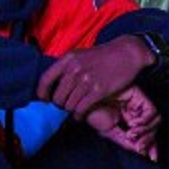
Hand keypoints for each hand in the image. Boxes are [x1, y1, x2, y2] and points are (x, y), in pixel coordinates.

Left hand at [37, 35, 153, 120]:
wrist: (126, 53)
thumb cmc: (103, 55)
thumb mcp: (80, 54)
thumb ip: (66, 67)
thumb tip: (53, 84)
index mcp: (68, 59)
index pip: (45, 80)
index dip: (42, 93)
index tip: (44, 100)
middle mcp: (75, 70)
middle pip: (57, 97)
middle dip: (61, 104)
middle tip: (67, 104)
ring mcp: (86, 80)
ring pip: (69, 105)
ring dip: (71, 110)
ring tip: (76, 109)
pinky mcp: (98, 90)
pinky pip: (81, 109)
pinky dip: (79, 115)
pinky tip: (81, 115)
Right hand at [85, 86, 161, 159]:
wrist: (86, 100)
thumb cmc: (94, 114)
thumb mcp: (110, 133)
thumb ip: (127, 143)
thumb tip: (142, 153)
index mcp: (129, 123)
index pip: (146, 135)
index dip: (152, 147)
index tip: (152, 159)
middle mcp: (136, 114)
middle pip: (154, 129)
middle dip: (148, 141)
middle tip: (138, 146)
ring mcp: (138, 105)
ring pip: (156, 121)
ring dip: (146, 131)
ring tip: (131, 134)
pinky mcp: (139, 97)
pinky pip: (152, 111)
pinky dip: (144, 121)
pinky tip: (132, 123)